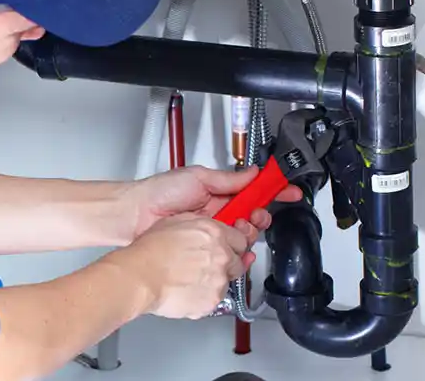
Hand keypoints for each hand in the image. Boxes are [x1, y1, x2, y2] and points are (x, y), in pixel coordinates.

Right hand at [101, 213, 250, 318]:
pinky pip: (214, 299)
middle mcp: (222, 256)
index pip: (242, 239)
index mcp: (215, 234)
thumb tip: (209, 229)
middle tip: (205, 266)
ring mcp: (219, 280)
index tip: (230, 248)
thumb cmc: (150, 251)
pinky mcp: (213, 301)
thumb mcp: (175, 222)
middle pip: (239, 262)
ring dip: (214, 281)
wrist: (140, 277)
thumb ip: (201, 225)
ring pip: (227, 282)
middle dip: (226, 264)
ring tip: (189, 279)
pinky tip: (186, 290)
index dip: (234, 244)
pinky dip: (204, 297)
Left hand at [126, 165, 302, 244]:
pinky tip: (239, 250)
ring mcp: (213, 230)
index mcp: (219, 192)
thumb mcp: (198, 178)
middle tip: (255, 215)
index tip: (289, 191)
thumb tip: (253, 172)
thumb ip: (229, 179)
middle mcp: (219, 212)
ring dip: (248, 232)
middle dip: (261, 216)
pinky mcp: (206, 247)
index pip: (253, 191)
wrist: (135, 215)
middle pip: (254, 216)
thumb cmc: (159, 192)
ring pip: (244, 235)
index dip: (273, 191)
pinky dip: (239, 252)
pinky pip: (230, 251)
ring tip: (237, 228)